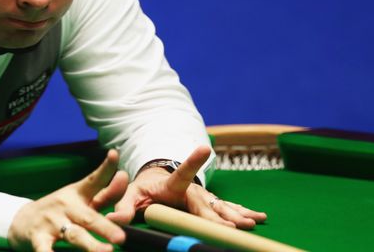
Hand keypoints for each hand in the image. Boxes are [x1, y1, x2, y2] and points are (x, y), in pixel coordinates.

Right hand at [8, 150, 128, 251]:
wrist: (21, 219)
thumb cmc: (59, 210)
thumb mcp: (80, 199)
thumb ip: (105, 193)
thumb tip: (124, 175)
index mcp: (77, 195)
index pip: (93, 179)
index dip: (105, 168)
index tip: (114, 155)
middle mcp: (65, 206)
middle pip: (87, 216)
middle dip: (105, 226)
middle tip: (121, 237)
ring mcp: (51, 223)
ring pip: (72, 234)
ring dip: (89, 244)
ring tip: (106, 251)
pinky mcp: (37, 239)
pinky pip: (44, 249)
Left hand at [107, 146, 266, 228]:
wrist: (157, 182)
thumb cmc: (143, 189)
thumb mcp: (130, 195)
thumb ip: (123, 206)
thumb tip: (114, 219)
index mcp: (173, 184)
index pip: (183, 173)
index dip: (192, 160)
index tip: (205, 147)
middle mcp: (192, 191)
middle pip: (207, 204)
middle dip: (222, 216)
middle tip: (237, 225)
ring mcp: (203, 198)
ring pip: (221, 207)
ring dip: (237, 215)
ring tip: (253, 221)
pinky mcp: (209, 204)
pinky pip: (227, 208)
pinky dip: (242, 212)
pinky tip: (259, 217)